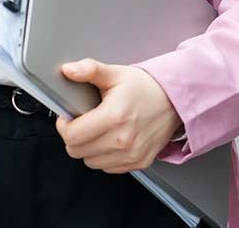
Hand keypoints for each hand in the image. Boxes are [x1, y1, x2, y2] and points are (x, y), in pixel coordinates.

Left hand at [54, 58, 184, 173]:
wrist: (174, 101)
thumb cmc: (145, 87)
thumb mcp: (115, 73)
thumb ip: (89, 70)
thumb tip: (69, 70)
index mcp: (114, 117)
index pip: (72, 135)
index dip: (64, 125)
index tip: (68, 117)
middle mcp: (123, 140)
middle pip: (77, 151)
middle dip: (74, 136)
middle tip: (82, 122)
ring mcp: (131, 154)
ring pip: (91, 162)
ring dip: (88, 148)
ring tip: (98, 130)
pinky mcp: (138, 163)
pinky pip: (108, 168)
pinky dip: (104, 156)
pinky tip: (111, 139)